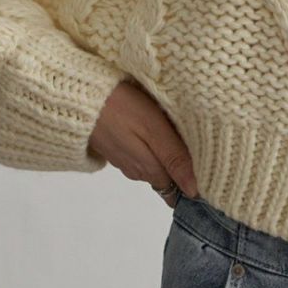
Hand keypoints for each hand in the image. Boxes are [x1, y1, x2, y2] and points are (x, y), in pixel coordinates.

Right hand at [87, 80, 197, 206]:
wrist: (77, 96)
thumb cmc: (121, 108)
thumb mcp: (154, 130)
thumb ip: (175, 158)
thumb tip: (194, 191)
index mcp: (151, 170)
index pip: (179, 189)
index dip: (194, 185)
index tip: (210, 174)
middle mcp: (138, 171)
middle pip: (168, 179)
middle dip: (183, 171)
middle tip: (202, 152)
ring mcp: (124, 160)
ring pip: (154, 166)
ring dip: (167, 158)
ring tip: (183, 139)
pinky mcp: (115, 148)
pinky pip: (140, 154)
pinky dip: (151, 148)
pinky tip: (157, 133)